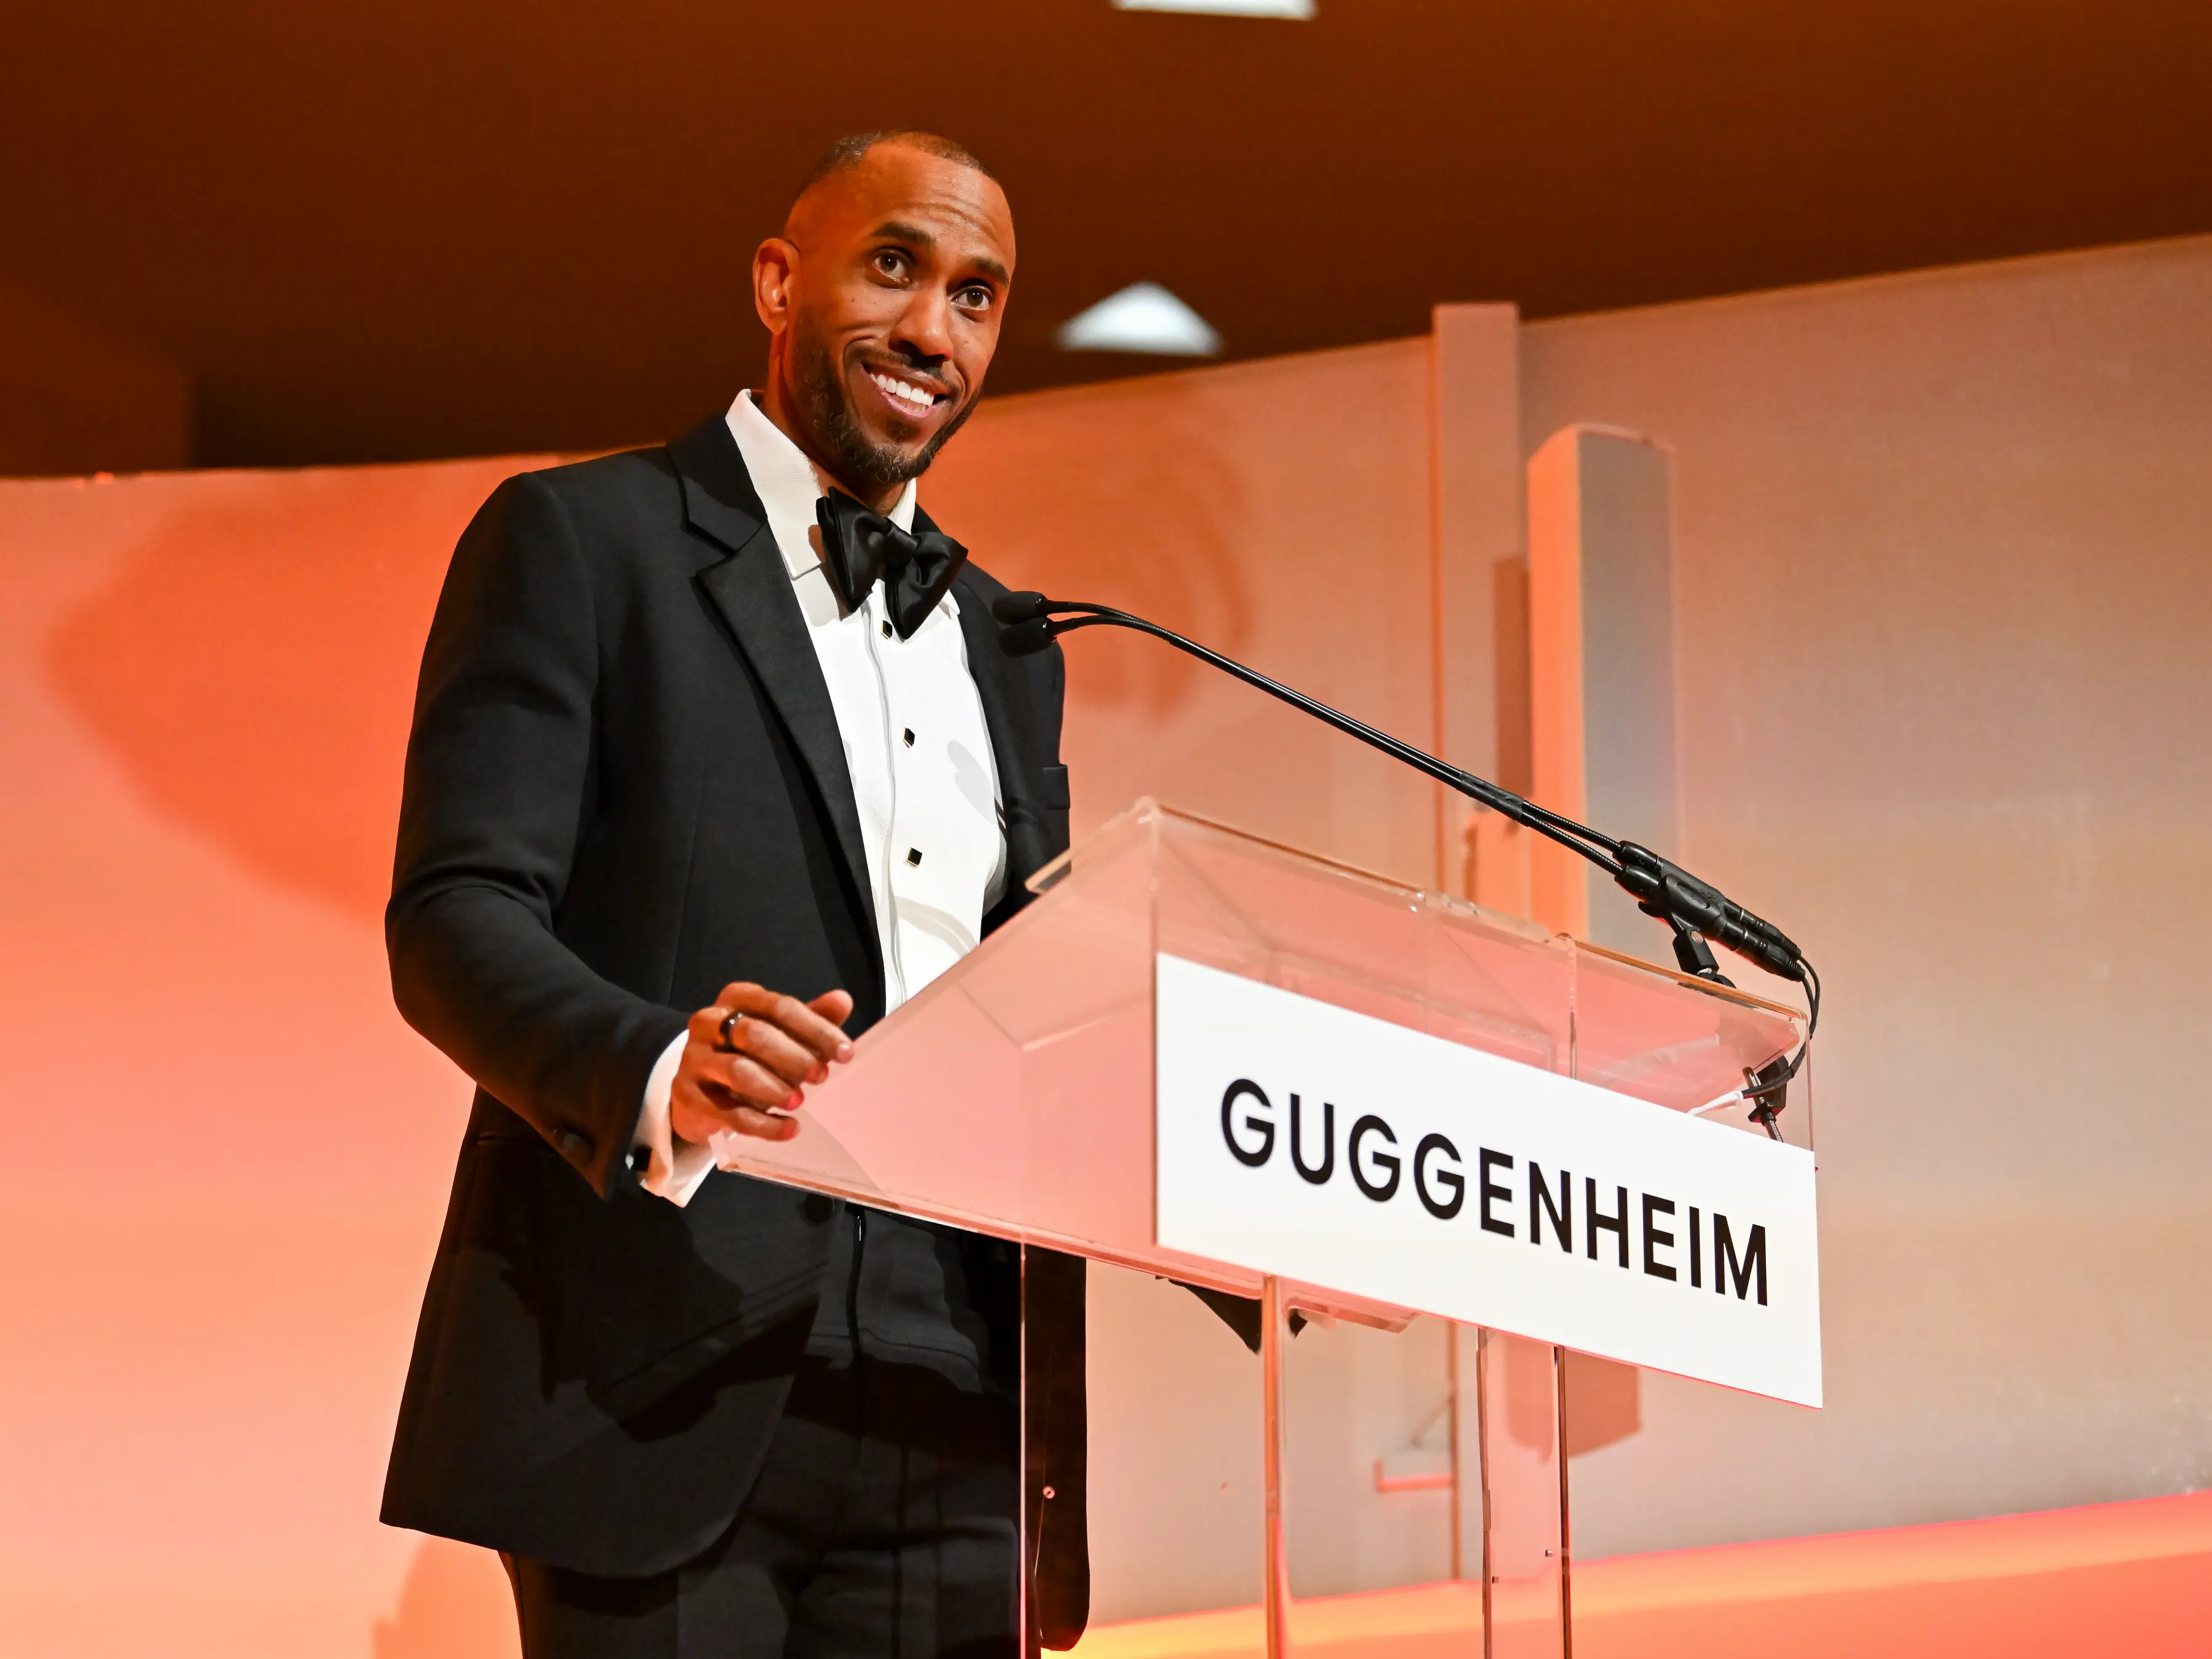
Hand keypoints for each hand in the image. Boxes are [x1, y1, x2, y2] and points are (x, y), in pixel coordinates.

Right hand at [670, 982, 855, 1144]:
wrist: (701, 1090)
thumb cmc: (750, 1054)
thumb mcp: (781, 1032)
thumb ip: (811, 1017)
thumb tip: (842, 1000)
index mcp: (737, 998)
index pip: (780, 1007)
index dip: (816, 1029)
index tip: (845, 1053)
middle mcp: (709, 1021)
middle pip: (755, 1034)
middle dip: (794, 1057)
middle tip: (821, 1077)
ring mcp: (694, 1058)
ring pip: (738, 1071)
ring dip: (774, 1088)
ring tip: (799, 1101)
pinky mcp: (688, 1095)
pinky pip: (728, 1112)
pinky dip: (763, 1124)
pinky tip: (789, 1129)